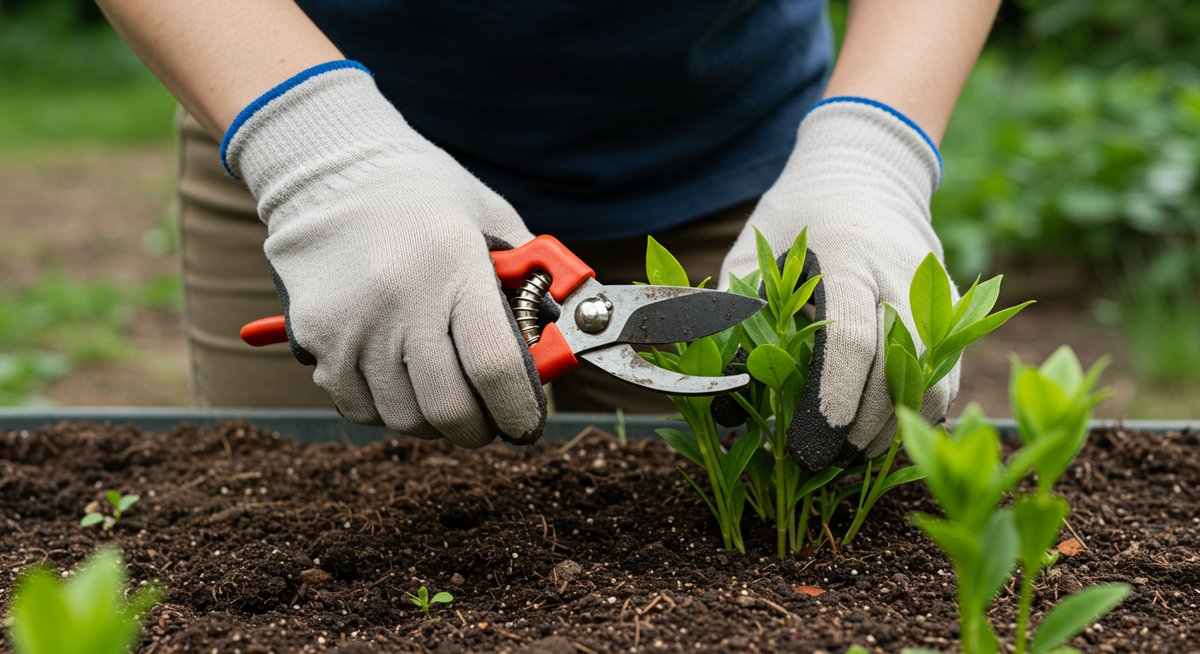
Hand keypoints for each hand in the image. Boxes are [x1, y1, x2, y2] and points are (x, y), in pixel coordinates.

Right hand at [224, 61, 544, 446]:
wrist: (328, 172)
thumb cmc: (425, 198)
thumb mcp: (491, 219)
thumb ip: (531, 278)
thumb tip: (562, 336)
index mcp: (454, 267)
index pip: (495, 368)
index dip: (518, 410)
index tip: (526, 423)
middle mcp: (400, 300)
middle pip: (448, 408)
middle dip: (479, 429)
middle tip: (488, 421)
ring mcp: (352, 324)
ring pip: (402, 418)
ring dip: (431, 421)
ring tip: (442, 393)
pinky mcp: (316, 338)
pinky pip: (358, 408)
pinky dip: (386, 409)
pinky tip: (399, 379)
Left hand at [719, 98, 958, 468]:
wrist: (866, 170)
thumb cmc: (796, 216)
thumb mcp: (752, 249)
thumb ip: (733, 313)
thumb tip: (721, 396)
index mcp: (847, 254)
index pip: (852, 338)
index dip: (833, 400)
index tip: (809, 443)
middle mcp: (902, 273)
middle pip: (900, 369)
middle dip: (863, 428)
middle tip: (822, 462)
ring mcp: (937, 292)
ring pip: (934, 379)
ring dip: (895, 428)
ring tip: (849, 455)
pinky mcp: (952, 310)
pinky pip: (946, 375)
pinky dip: (917, 414)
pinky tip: (878, 432)